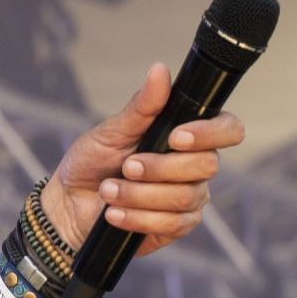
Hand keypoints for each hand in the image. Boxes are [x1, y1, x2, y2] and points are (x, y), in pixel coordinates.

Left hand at [42, 61, 244, 258]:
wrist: (69, 206)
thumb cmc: (92, 164)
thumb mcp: (112, 131)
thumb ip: (141, 107)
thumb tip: (160, 70)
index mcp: (188, 136)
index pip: (227, 129)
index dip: (210, 133)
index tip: (175, 137)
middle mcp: (195, 166)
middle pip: (207, 165)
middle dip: (161, 167)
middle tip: (126, 167)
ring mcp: (189, 198)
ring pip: (185, 197)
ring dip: (142, 194)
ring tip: (109, 190)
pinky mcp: (174, 227)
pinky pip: (171, 224)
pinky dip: (138, 218)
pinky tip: (114, 215)